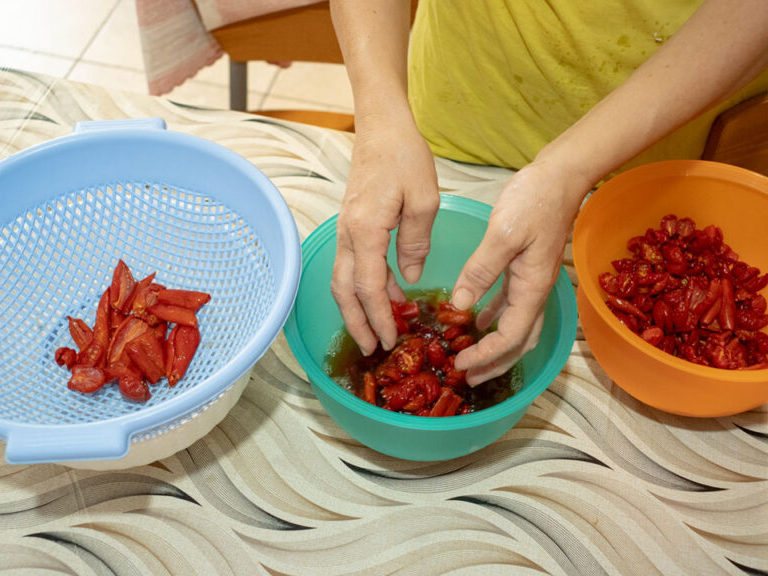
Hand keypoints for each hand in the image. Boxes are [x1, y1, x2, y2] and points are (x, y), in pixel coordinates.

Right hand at [331, 114, 439, 354]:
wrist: (382, 126)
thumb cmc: (405, 156)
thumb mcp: (424, 200)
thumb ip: (416, 242)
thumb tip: (409, 278)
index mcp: (365, 231)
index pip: (368, 287)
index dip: (379, 318)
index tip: (390, 340)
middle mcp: (348, 234)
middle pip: (344, 290)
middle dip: (357, 323)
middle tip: (373, 349)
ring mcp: (346, 229)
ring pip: (343, 279)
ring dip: (357, 308)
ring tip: (377, 330)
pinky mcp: (351, 224)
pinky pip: (353, 263)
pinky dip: (365, 285)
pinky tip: (389, 293)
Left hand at [450, 160, 590, 385]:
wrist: (561, 175)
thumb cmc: (535, 200)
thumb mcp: (503, 234)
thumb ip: (482, 270)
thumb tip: (461, 305)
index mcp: (532, 288)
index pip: (510, 337)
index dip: (485, 356)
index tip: (460, 365)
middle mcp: (535, 291)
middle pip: (519, 342)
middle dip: (494, 364)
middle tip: (468, 378)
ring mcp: (533, 280)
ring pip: (517, 326)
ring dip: (495, 346)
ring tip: (470, 358)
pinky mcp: (527, 268)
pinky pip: (513, 305)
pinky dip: (496, 319)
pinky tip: (478, 318)